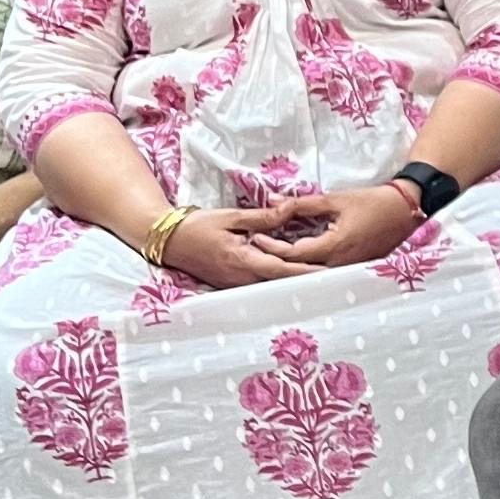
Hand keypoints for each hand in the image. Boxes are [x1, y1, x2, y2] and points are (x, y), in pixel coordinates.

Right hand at [163, 204, 330, 289]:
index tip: (326, 272)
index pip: (280, 269)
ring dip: (291, 280)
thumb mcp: (230, 216)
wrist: (167, 241)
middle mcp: (240, 278)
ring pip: (269, 285)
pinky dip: (274, 280)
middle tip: (332, 275)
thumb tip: (288, 213)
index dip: (304, 272)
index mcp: (241, 260)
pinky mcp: (230, 284)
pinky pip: (257, 284)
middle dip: (304, 279)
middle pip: (279, 282)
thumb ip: (261, 217)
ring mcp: (234, 284)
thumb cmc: (197, 226)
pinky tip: (289, 274)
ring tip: (317, 274)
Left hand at [263, 182, 428, 271]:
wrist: (405, 211)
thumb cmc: (372, 202)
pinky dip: (307, 265)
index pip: (293, 254)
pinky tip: (296, 257)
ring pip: (311, 273)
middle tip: (257, 247)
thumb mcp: (335, 199)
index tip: (256, 236)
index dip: (272, 246)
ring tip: (271, 253)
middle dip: (276, 259)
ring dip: (290, 265)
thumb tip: (272, 201)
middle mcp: (339, 264)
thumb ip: (301, 204)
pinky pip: (324, 271)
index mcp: (334, 247)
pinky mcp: (353, 269)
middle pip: (299, 269)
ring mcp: (347, 269)